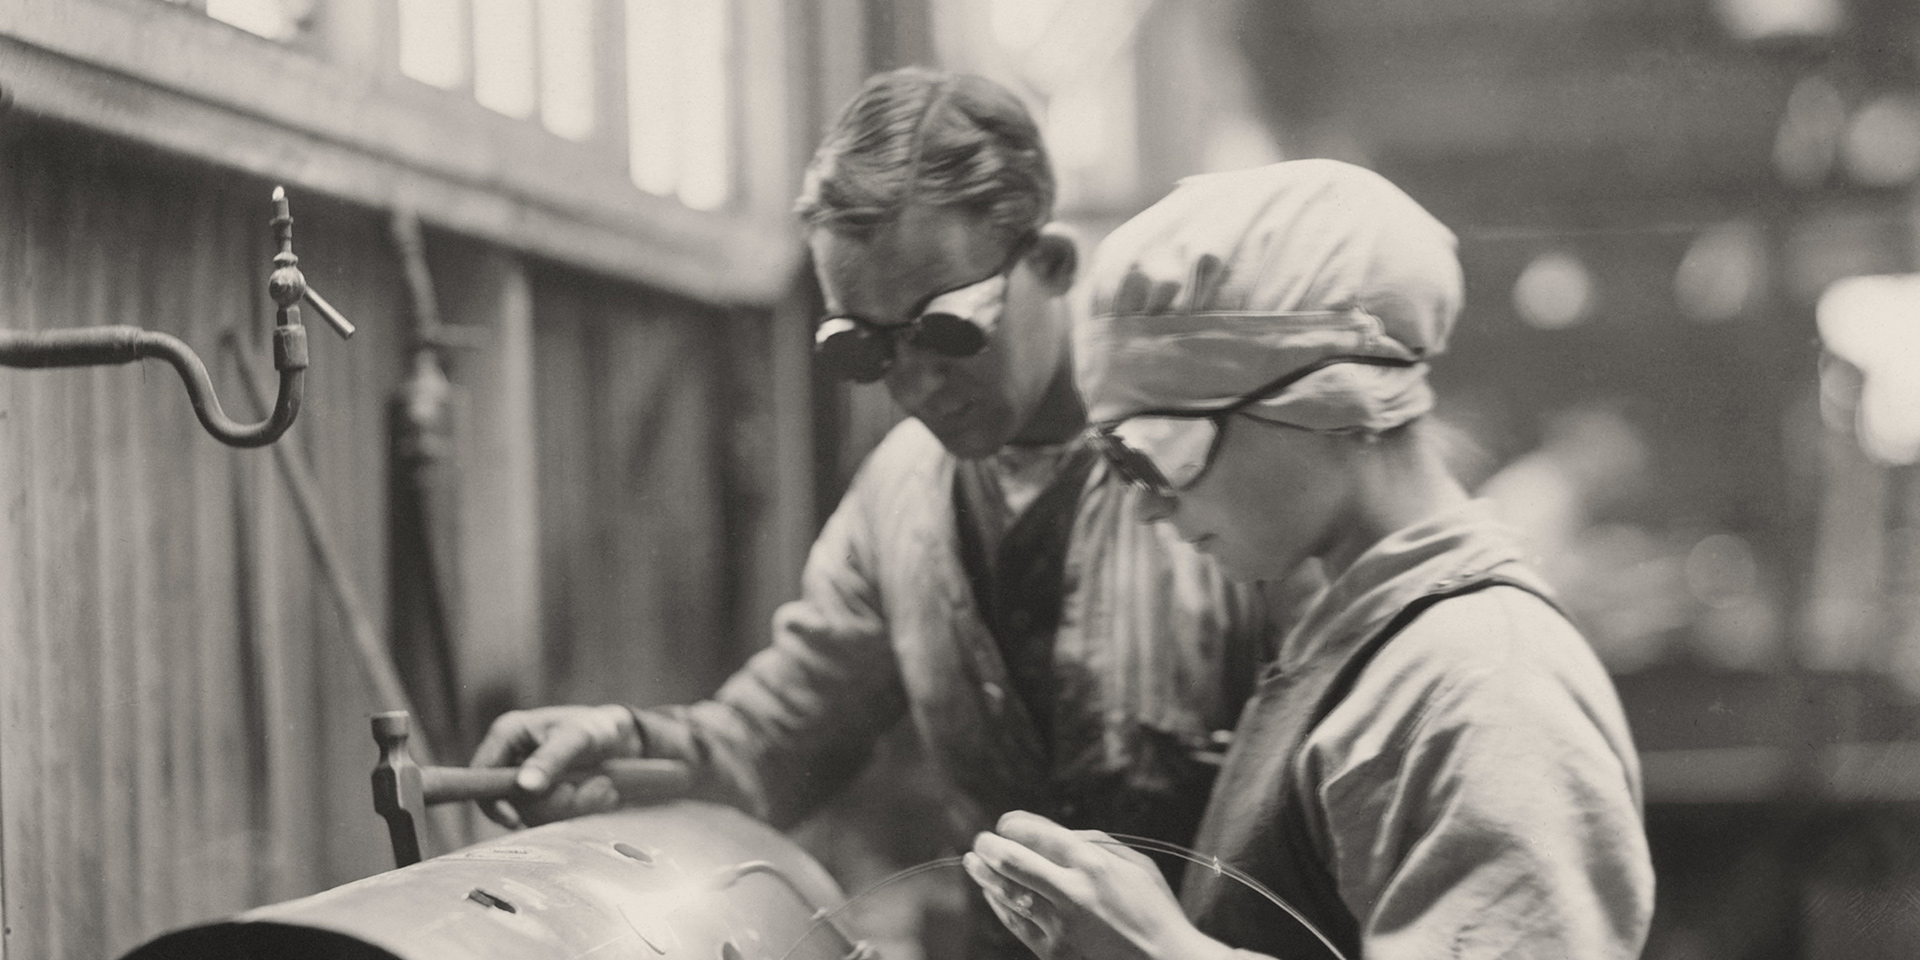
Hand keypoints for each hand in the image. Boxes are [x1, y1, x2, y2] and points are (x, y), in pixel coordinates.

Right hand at [469, 704, 642, 827]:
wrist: (621, 738)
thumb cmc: (596, 727)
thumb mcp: (577, 737)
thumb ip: (551, 759)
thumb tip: (524, 786)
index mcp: (507, 735)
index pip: (481, 776)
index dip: (492, 802)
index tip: (516, 820)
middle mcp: (511, 759)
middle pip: (512, 803)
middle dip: (556, 803)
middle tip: (595, 787)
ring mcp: (527, 780)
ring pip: (535, 815)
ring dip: (575, 808)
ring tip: (603, 787)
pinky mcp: (544, 796)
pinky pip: (552, 819)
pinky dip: (580, 811)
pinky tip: (601, 794)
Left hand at [964, 811, 1233, 959]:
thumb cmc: (1153, 908)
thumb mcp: (1135, 864)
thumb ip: (1092, 842)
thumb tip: (1047, 833)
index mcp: (1093, 864)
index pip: (1036, 834)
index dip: (1013, 824)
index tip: (1006, 823)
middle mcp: (1072, 892)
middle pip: (1011, 862)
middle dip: (989, 846)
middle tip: (980, 840)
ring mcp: (1060, 925)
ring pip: (1006, 893)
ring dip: (984, 875)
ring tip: (973, 862)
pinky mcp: (1054, 951)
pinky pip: (1015, 923)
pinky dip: (998, 905)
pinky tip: (992, 893)